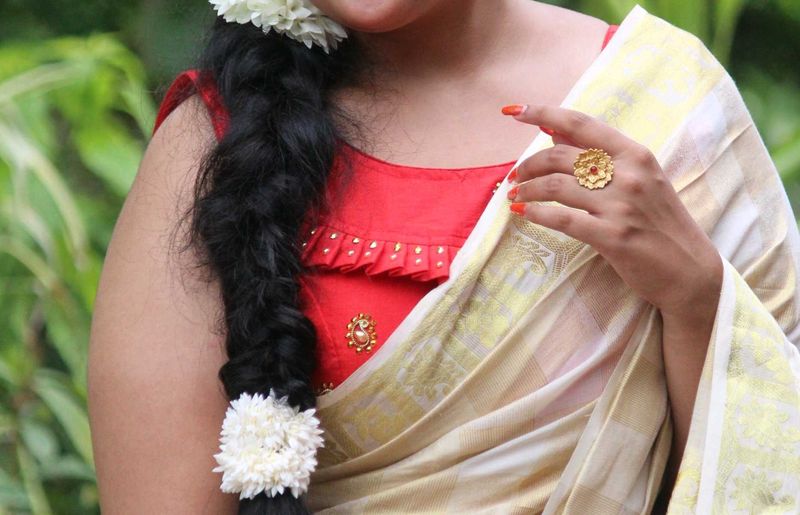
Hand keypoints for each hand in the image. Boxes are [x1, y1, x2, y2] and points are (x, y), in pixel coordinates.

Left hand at [502, 104, 722, 323]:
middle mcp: (629, 174)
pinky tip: (524, 215)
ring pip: (555, 185)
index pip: (581, 123)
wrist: (691, 273)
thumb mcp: (640, 180)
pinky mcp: (613, 236)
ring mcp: (621, 205)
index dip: (543, 113)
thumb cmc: (660, 224)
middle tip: (514, 177)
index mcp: (636, 154)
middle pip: (560, 155)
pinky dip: (536, 214)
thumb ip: (600, 156)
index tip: (514, 111)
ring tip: (515, 197)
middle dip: (528, 164)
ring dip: (526, 190)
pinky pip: (561, 219)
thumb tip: (554, 132)